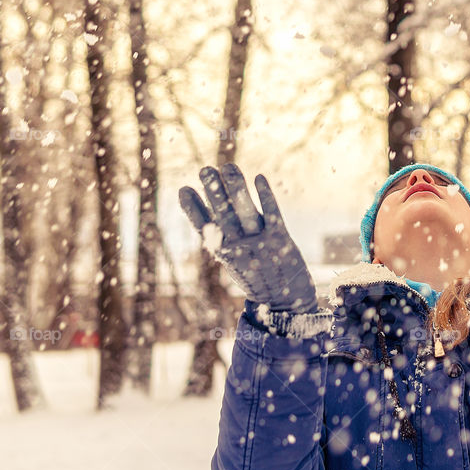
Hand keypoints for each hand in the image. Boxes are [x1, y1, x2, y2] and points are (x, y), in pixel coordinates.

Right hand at [179, 163, 317, 313]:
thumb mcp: (235, 262)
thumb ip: (223, 240)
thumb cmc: (257, 277)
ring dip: (236, 188)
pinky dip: (265, 196)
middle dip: (214, 192)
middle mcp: (240, 248)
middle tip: (205, 169)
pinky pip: (272, 214)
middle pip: (223, 215)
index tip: (183, 190)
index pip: (204, 229)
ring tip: (228, 166)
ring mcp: (261, 243)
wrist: (286, 303)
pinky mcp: (281, 240)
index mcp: (225, 254)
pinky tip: (259, 178)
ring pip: (245, 212)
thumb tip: (208, 214)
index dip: (193, 209)